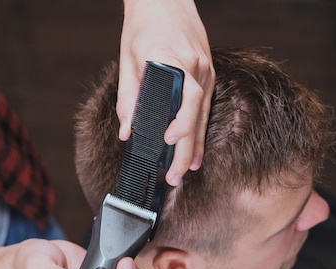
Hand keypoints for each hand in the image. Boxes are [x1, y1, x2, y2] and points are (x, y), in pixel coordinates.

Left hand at [118, 0, 214, 185]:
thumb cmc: (144, 25)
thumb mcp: (128, 57)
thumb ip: (130, 96)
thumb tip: (127, 131)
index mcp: (174, 59)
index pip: (184, 96)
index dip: (180, 121)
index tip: (170, 141)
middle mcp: (196, 66)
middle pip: (195, 114)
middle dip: (185, 148)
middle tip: (173, 176)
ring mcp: (205, 70)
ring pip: (203, 115)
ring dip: (195, 145)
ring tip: (185, 171)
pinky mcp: (207, 74)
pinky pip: (205, 108)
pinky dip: (199, 130)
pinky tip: (196, 151)